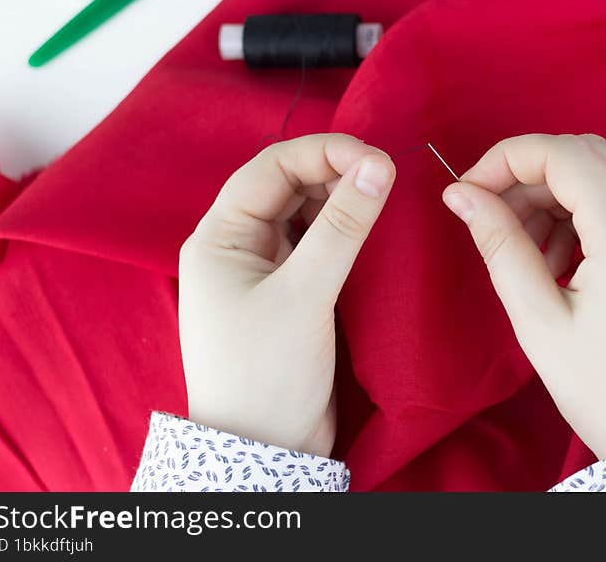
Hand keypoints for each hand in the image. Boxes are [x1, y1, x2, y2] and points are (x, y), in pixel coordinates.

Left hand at [179, 133, 394, 456]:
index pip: (269, 170)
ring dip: (340, 200)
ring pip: (303, 214)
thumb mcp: (306, 295)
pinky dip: (342, 231)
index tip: (376, 157)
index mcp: (218, 238)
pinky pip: (314, 245)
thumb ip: (343, 227)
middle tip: (386, 175)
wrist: (265, 452)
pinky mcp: (287, 292)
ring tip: (382, 195)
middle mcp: (236, 246)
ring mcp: (262, 270)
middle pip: (286, 187)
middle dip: (334, 173)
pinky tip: (369, 226)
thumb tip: (378, 166)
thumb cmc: (268, 374)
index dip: (323, 153)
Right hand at [441, 134, 605, 458]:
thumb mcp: (539, 320)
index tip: (469, 190)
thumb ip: (500, 244)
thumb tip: (461, 195)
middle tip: (494, 215)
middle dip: (531, 173)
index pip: (561, 154)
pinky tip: (566, 260)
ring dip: (560, 192)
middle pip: (588, 152)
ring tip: (529, 250)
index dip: (505, 159)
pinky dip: (590, 211)